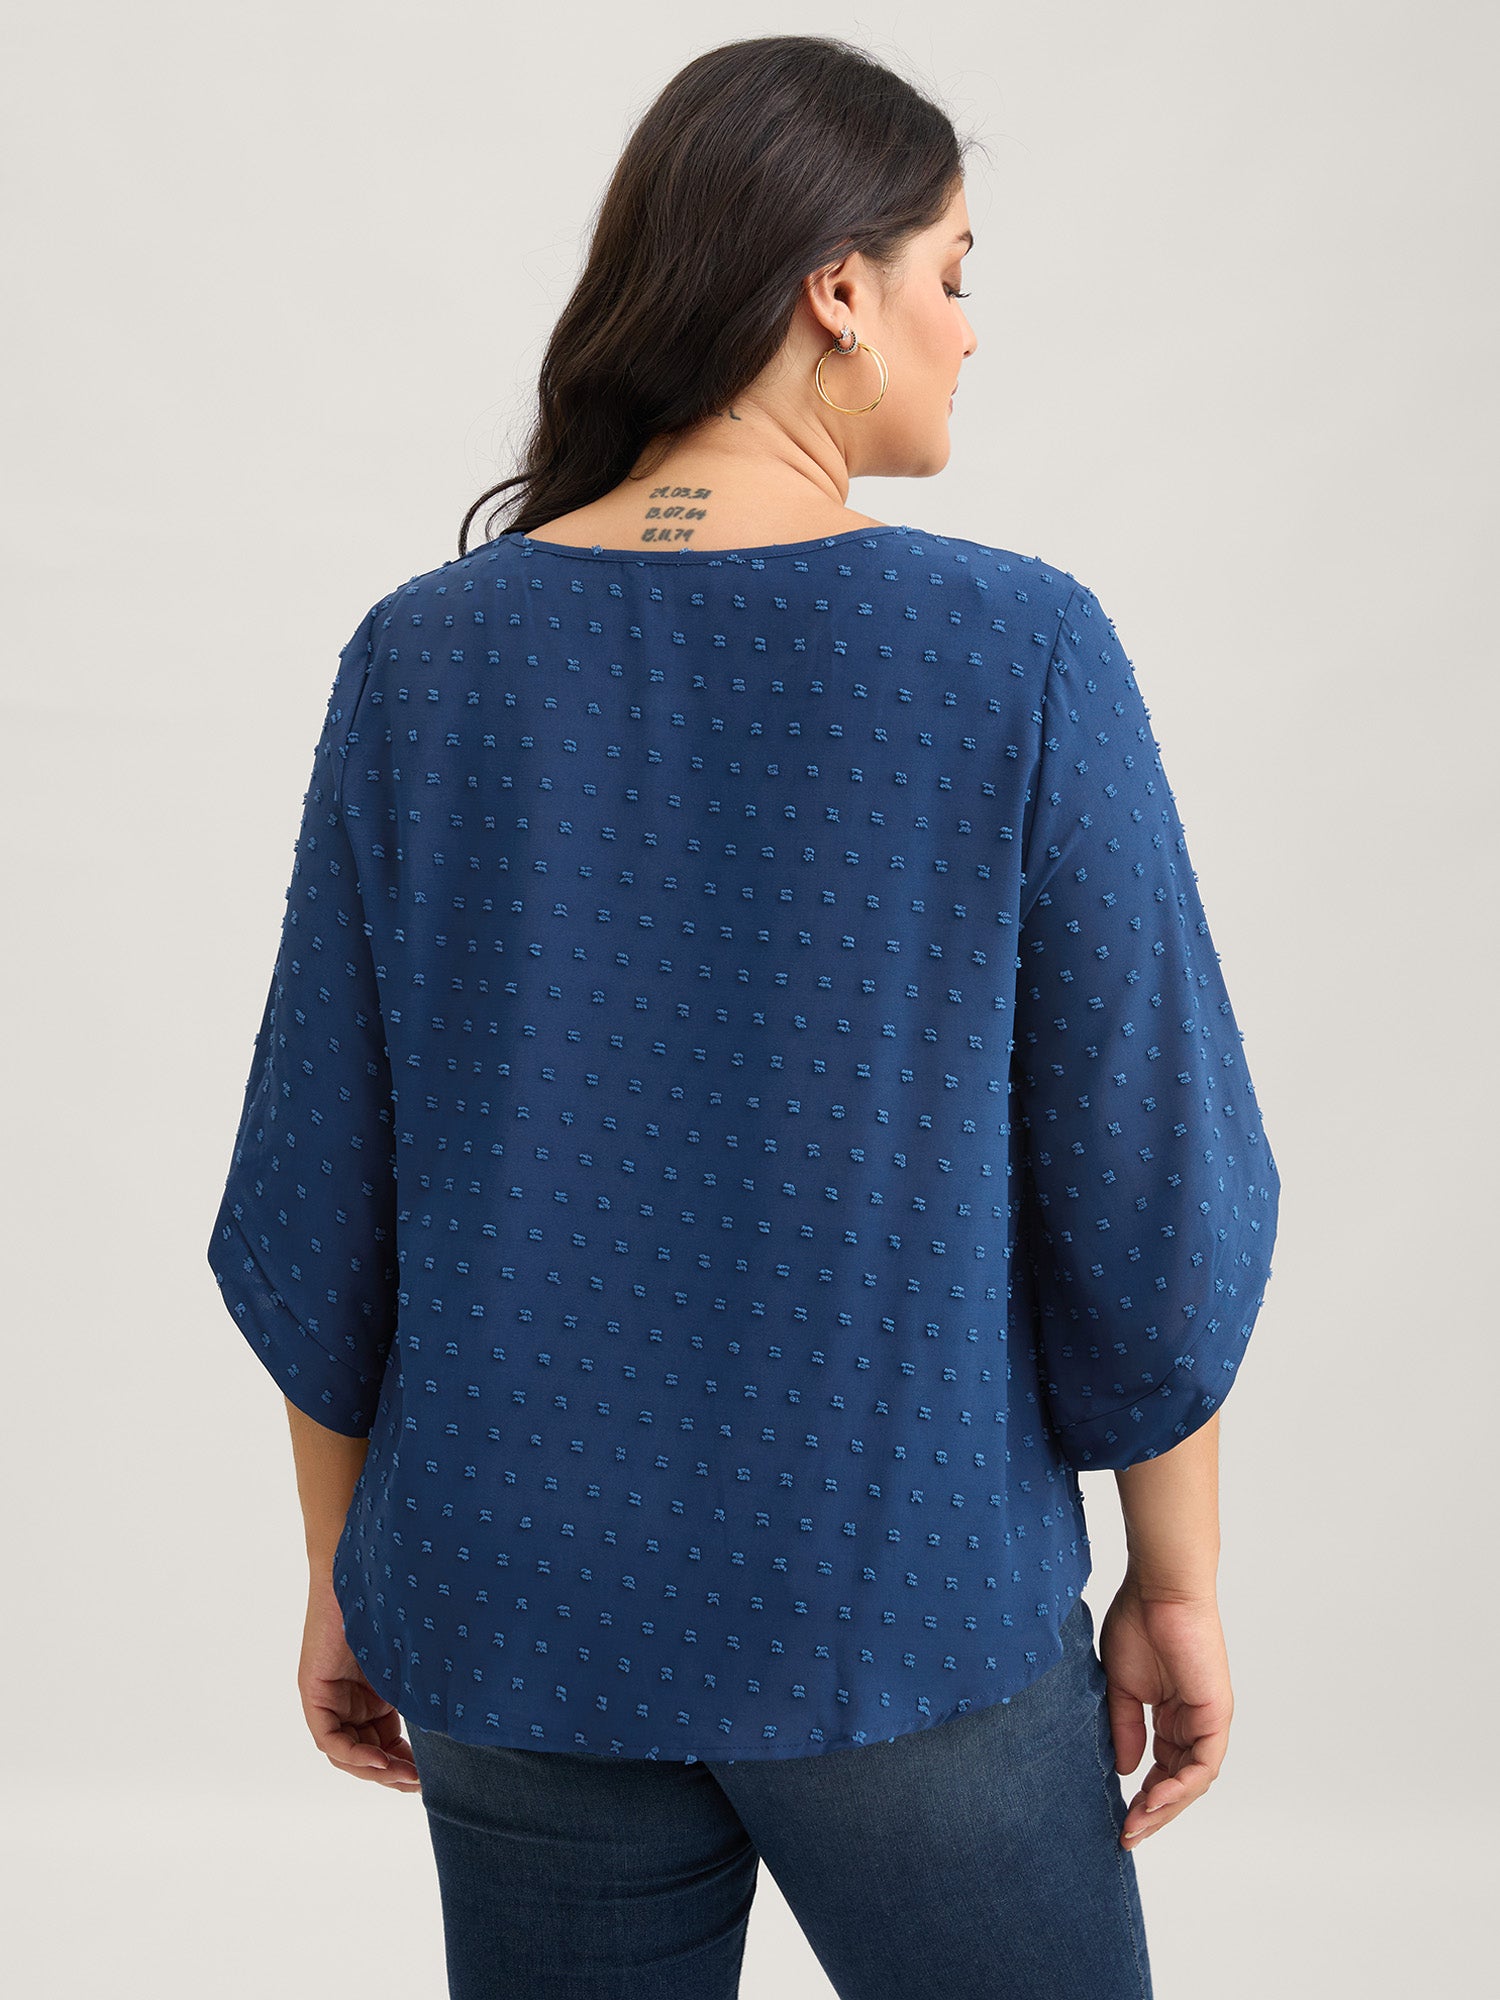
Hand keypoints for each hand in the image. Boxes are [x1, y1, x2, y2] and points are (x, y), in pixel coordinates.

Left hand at [298, 1574, 420, 1791]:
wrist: (364, 1566)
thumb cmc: (397, 1601)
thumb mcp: (413, 1658)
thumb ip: (422, 1687)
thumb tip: (461, 1714)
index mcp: (370, 1693)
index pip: (382, 1741)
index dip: (402, 1763)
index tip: (427, 1775)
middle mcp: (347, 1699)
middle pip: (364, 1752)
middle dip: (391, 1773)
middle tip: (418, 1784)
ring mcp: (328, 1697)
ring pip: (346, 1752)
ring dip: (373, 1770)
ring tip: (404, 1776)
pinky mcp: (313, 1692)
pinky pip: (329, 1738)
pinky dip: (353, 1753)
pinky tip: (378, 1759)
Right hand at [1098, 1577, 1231, 1849]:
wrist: (1159, 1590)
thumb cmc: (1138, 1622)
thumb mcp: (1121, 1687)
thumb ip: (1126, 1729)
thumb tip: (1126, 1770)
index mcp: (1173, 1714)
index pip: (1163, 1768)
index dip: (1144, 1797)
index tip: (1121, 1820)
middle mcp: (1194, 1722)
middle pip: (1179, 1782)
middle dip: (1155, 1812)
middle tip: (1128, 1835)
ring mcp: (1207, 1720)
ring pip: (1193, 1780)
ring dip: (1166, 1806)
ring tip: (1137, 1822)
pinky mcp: (1215, 1714)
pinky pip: (1202, 1764)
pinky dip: (1180, 1785)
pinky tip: (1154, 1797)